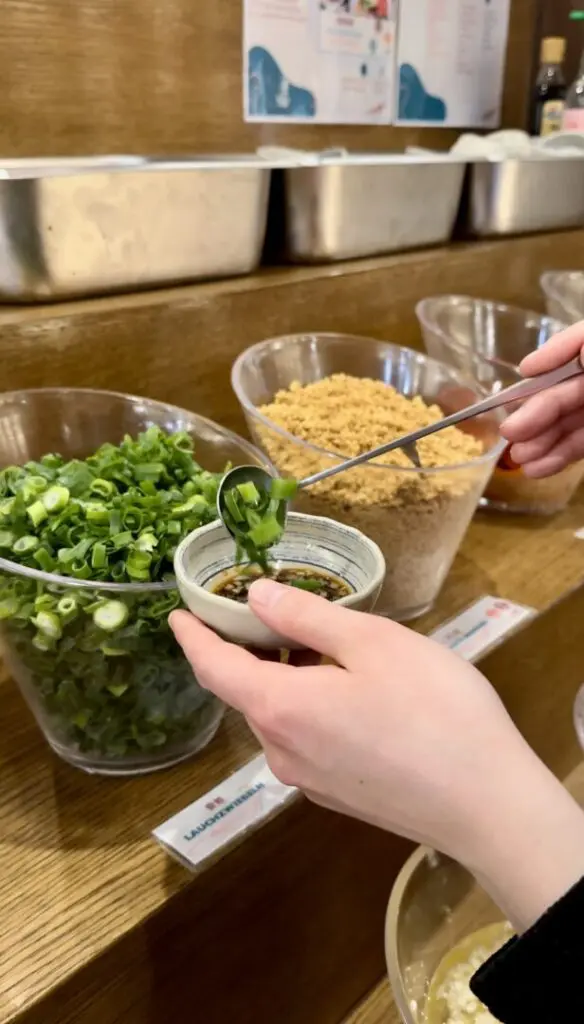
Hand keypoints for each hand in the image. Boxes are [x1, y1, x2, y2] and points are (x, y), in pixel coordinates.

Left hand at [171, 580, 583, 930]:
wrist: (487, 805)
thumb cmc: (434, 710)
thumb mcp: (373, 643)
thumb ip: (307, 617)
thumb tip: (255, 595)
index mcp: (281, 708)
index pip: (214, 669)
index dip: (193, 638)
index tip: (178, 615)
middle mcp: (281, 752)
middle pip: (246, 693)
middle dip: (245, 651)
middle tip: (262, 612)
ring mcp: (308, 782)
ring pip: (277, 718)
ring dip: (281, 679)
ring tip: (314, 645)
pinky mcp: (337, 797)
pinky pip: (303, 742)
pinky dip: (305, 707)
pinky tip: (344, 692)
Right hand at [502, 321, 583, 476]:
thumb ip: (577, 345)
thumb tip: (529, 367)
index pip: (575, 348)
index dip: (550, 360)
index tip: (524, 373)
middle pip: (564, 393)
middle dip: (536, 414)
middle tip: (510, 432)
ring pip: (568, 423)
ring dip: (541, 442)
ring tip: (519, 457)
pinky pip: (580, 444)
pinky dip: (559, 457)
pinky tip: (536, 468)